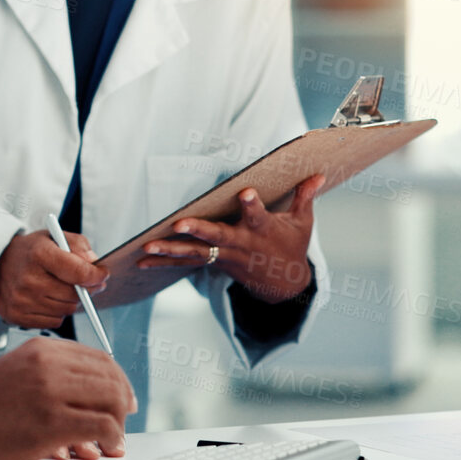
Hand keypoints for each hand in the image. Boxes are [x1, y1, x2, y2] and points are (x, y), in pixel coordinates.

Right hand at [0, 230, 107, 328]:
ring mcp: (20, 300)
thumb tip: (94, 264)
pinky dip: (55, 312)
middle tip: (84, 282)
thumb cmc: (31, 252)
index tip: (102, 274)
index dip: (96, 275)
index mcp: (39, 254)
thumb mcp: (55, 237)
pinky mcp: (16, 316)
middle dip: (84, 290)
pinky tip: (46, 299)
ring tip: (59, 288)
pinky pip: (53, 322)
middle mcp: (28, 279)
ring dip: (69, 302)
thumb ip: (78, 245)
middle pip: (74, 295)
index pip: (78, 272)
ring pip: (65, 311)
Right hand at [0, 339, 135, 459]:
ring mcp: (50, 391)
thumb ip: (51, 374)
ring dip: (119, 425)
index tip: (122, 400)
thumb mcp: (16, 372)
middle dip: (122, 404)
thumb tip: (94, 394)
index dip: (118, 381)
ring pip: (112, 400)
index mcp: (41, 349)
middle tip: (121, 424)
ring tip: (111, 442)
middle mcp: (48, 364)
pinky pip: (102, 426)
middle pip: (111, 378)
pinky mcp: (51, 422)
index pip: (99, 358)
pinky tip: (103, 449)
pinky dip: (111, 440)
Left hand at [137, 174, 323, 301]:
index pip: (258, 214)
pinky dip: (163, 263)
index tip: (246, 193)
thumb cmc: (291, 246)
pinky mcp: (213, 263)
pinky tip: (141, 261)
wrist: (283, 285)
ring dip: (170, 251)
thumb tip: (319, 174)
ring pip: (195, 253)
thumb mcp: (302, 222)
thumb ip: (305, 196)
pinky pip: (185, 264)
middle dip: (199, 230)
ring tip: (148, 247)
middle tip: (180, 224)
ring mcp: (225, 255)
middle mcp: (241, 243)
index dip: (252, 204)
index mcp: (262, 229)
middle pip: (218, 236)